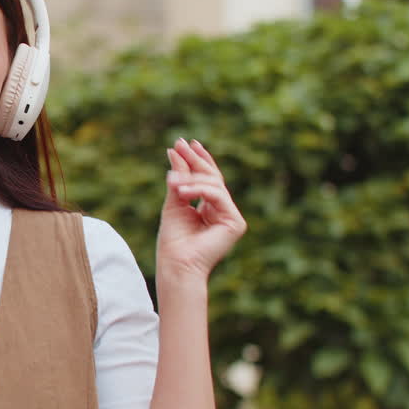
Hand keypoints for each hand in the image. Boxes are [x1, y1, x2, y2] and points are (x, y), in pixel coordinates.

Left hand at [157, 138, 246, 280]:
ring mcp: (231, 217)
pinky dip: (199, 191)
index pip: (206, 179)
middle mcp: (223, 211)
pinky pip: (218, 196)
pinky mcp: (235, 223)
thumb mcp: (173, 203)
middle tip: (181, 144)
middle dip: (196, 160)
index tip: (183, 143)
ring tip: (172, 181)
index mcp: (209, 208)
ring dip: (191, 178)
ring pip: (214, 185)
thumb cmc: (173, 241)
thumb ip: (178, 180)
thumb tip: (176, 152)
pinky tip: (181, 192)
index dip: (197, 159)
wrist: (176, 264)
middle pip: (213, 178)